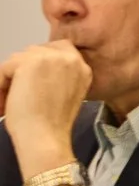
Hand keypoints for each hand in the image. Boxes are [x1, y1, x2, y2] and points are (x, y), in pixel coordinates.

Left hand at [0, 41, 92, 167]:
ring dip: (10, 78)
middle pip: (35, 51)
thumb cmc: (52, 124)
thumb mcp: (67, 94)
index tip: (31, 82)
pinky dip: (0, 85)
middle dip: (22, 70)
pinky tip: (3, 102)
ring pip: (18, 59)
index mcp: (83, 68)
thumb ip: (60, 77)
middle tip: (14, 94)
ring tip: (6, 100)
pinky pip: (4, 68)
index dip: (41, 62)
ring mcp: (51, 57)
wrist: (45, 137)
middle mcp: (71, 58)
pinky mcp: (30, 61)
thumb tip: (34, 72)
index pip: (59, 48)